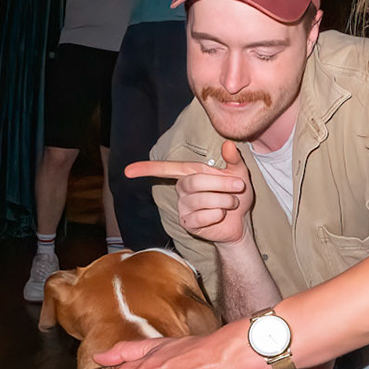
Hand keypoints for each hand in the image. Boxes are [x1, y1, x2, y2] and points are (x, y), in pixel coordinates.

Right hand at [125, 142, 251, 245]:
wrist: (240, 222)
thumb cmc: (235, 195)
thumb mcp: (238, 174)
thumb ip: (233, 159)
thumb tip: (228, 144)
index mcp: (190, 173)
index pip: (166, 168)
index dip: (146, 169)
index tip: (128, 171)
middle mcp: (182, 189)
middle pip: (195, 181)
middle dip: (221, 184)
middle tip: (238, 187)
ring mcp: (183, 207)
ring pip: (201, 200)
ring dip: (224, 200)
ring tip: (231, 203)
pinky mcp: (188, 224)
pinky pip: (202, 217)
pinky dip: (218, 215)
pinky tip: (221, 216)